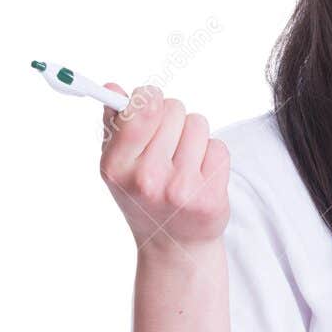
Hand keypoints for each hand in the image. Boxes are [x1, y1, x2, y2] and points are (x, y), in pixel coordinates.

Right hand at [98, 83, 229, 254]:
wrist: (173, 244)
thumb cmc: (143, 196)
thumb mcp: (119, 164)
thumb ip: (114, 124)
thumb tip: (113, 87)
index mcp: (117, 167)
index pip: (141, 108)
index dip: (149, 98)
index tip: (151, 104)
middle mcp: (146, 179)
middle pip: (173, 109)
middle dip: (173, 119)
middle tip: (168, 145)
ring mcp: (180, 189)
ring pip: (198, 124)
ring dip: (194, 136)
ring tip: (183, 161)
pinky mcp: (209, 197)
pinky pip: (218, 146)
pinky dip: (211, 156)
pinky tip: (199, 176)